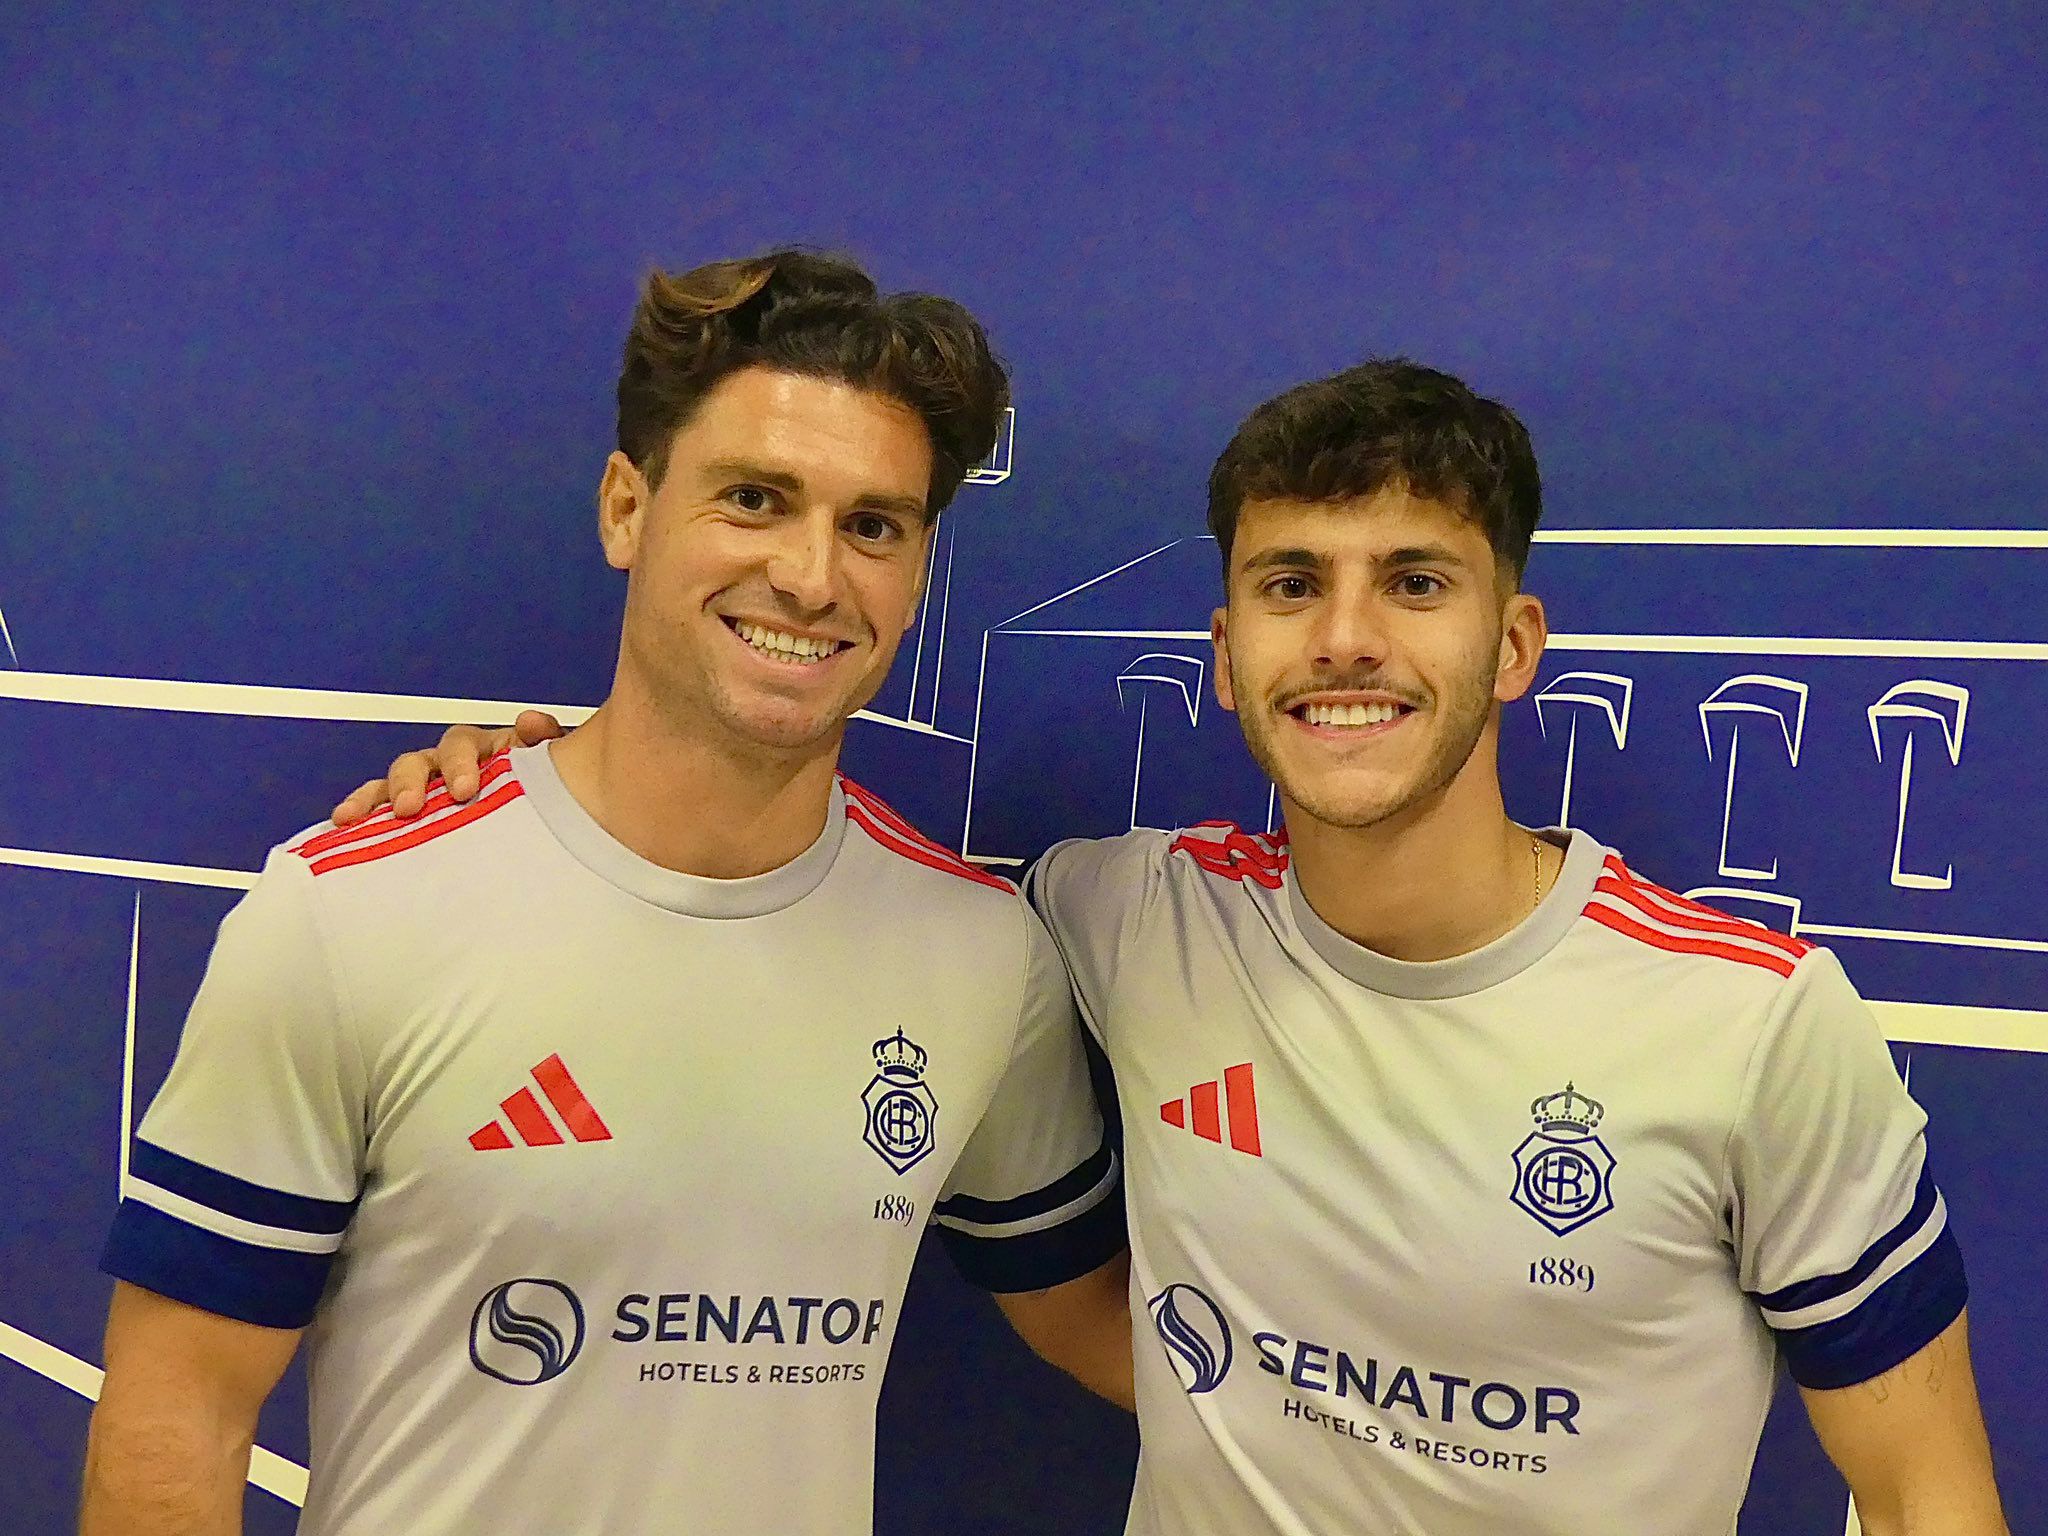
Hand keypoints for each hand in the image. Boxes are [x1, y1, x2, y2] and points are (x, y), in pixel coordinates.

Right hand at [331, 710, 565, 824]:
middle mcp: (449, 767)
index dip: (458, 761)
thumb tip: (531, 722)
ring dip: (373, 797)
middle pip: (418, 763)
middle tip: (410, 807)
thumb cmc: (551, 789)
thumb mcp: (556, 766)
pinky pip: (380, 813)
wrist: (557, 824)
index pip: (461, 743)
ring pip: (392, 786)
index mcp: (484, 751)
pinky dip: (361, 813)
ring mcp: (429, 791)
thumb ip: (547, 741)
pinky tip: (343, 824)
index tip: (463, 789)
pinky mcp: (415, 819)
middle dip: (409, 783)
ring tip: (355, 815)